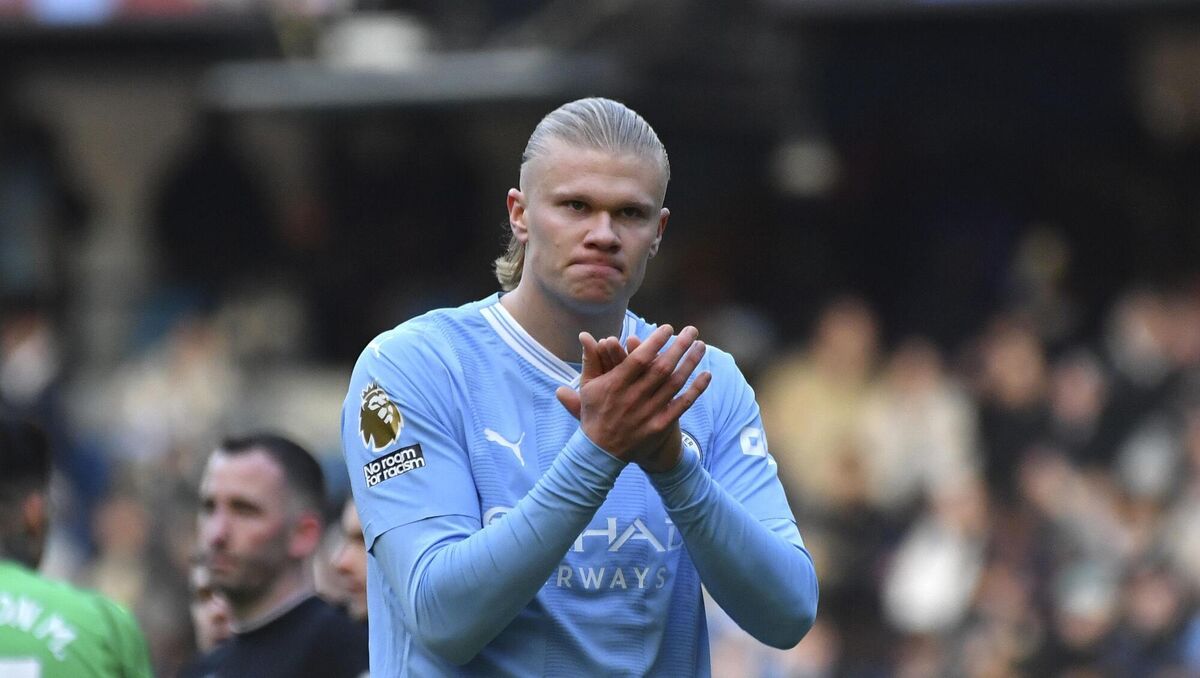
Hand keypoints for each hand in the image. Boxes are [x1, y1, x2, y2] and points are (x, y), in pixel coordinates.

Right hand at [556, 325, 710, 471]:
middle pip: (661, 368)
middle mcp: (633, 398)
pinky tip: (706, 375)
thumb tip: (584, 335)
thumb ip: (590, 359)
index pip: (638, 359)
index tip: (668, 328)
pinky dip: (695, 390)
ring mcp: (648, 413)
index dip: (655, 342)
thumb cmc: (594, 413)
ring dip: (690, 363)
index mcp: (615, 385)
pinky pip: (681, 405)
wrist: (601, 453)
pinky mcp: (659, 426)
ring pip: (675, 383)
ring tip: (701, 346)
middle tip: (692, 331)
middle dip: (679, 346)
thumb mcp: (588, 386)